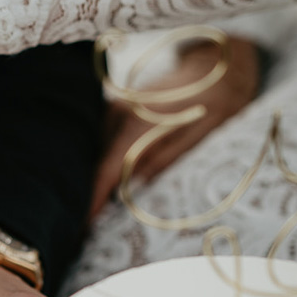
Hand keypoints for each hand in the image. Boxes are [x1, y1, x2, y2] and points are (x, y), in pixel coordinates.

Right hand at [89, 37, 262, 219]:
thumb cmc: (215, 103)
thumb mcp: (201, 137)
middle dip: (89, 195)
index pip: (104, 171)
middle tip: (83, 230)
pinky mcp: (115, 110)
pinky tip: (107, 182)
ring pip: (95, 154)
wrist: (217, 65)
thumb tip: (133, 188)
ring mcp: (113, 110)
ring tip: (91, 210)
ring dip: (96, 179)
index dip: (91, 201)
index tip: (79, 228)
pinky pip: (102, 144)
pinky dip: (103, 163)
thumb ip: (165, 161)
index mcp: (138, 125)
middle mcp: (118, 115)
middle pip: (94, 165)